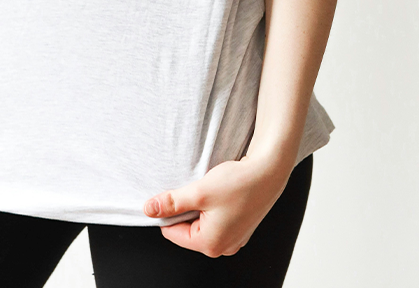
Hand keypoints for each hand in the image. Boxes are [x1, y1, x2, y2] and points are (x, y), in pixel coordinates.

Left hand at [141, 153, 291, 256]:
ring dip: (198, 208)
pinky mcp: (239, 229)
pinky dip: (211, 208)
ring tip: (209, 193)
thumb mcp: (198, 192)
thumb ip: (171, 203)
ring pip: (200, 225)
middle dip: (185, 211)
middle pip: (186, 231)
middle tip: (195, 192)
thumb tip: (149, 210)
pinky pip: (214, 222)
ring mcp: (233, 239)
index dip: (168, 212)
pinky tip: (218, 194)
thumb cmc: (239, 182)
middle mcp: (224, 247)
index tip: (176, 195)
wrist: (269, 171)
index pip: (172, 233)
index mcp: (211, 244)